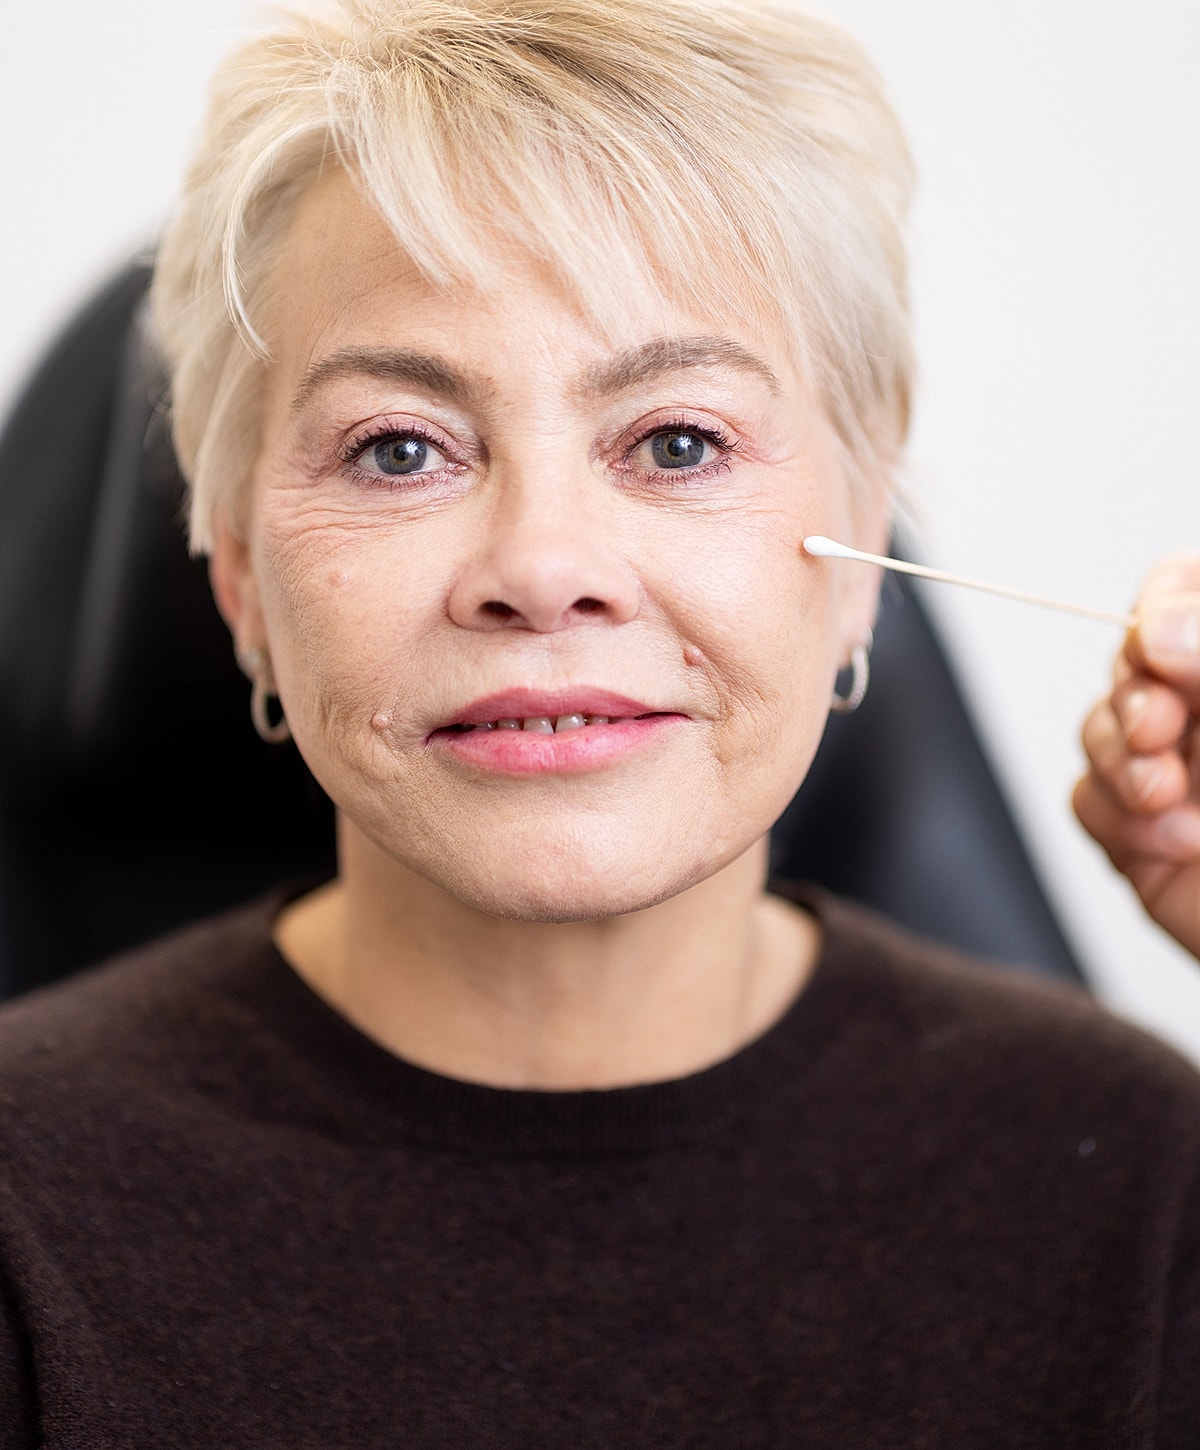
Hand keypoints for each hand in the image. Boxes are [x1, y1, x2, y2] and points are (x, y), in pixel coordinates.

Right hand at [1074, 554, 1199, 958]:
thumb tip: (1156, 628)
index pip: (1183, 591)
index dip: (1160, 607)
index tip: (1163, 649)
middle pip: (1127, 661)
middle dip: (1131, 698)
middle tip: (1163, 735)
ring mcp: (1178, 772)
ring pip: (1096, 730)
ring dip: (1122, 766)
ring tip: (1175, 803)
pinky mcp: (1144, 836)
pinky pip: (1085, 802)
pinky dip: (1118, 823)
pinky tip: (1177, 846)